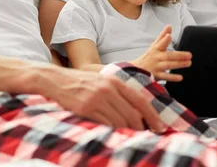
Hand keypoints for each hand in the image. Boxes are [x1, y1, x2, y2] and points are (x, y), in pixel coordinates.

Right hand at [47, 67, 165, 132]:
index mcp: (115, 81)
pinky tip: (112, 134)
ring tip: (128, 137)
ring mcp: (97, 99)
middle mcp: (108, 89)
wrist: (56, 80)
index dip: (152, 115)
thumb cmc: (81, 83)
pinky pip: (104, 124)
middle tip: (144, 136)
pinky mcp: (86, 108)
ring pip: (119, 121)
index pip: (140, 100)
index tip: (160, 127)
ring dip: (126, 132)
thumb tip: (136, 110)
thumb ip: (118, 92)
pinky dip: (111, 131)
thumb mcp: (102, 81)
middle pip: (132, 114)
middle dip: (141, 128)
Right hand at [132, 26, 191, 81]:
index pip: (160, 44)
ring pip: (168, 65)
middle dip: (179, 55)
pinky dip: (172, 77)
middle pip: (168, 56)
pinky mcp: (156, 76)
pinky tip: (180, 77)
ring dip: (179, 64)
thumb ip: (162, 36)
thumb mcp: (154, 46)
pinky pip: (165, 77)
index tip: (169, 36)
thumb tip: (169, 26)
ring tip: (189, 63)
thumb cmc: (149, 56)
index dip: (164, 40)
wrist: (137, 70)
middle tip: (189, 55)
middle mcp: (156, 57)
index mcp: (156, 49)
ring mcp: (156, 67)